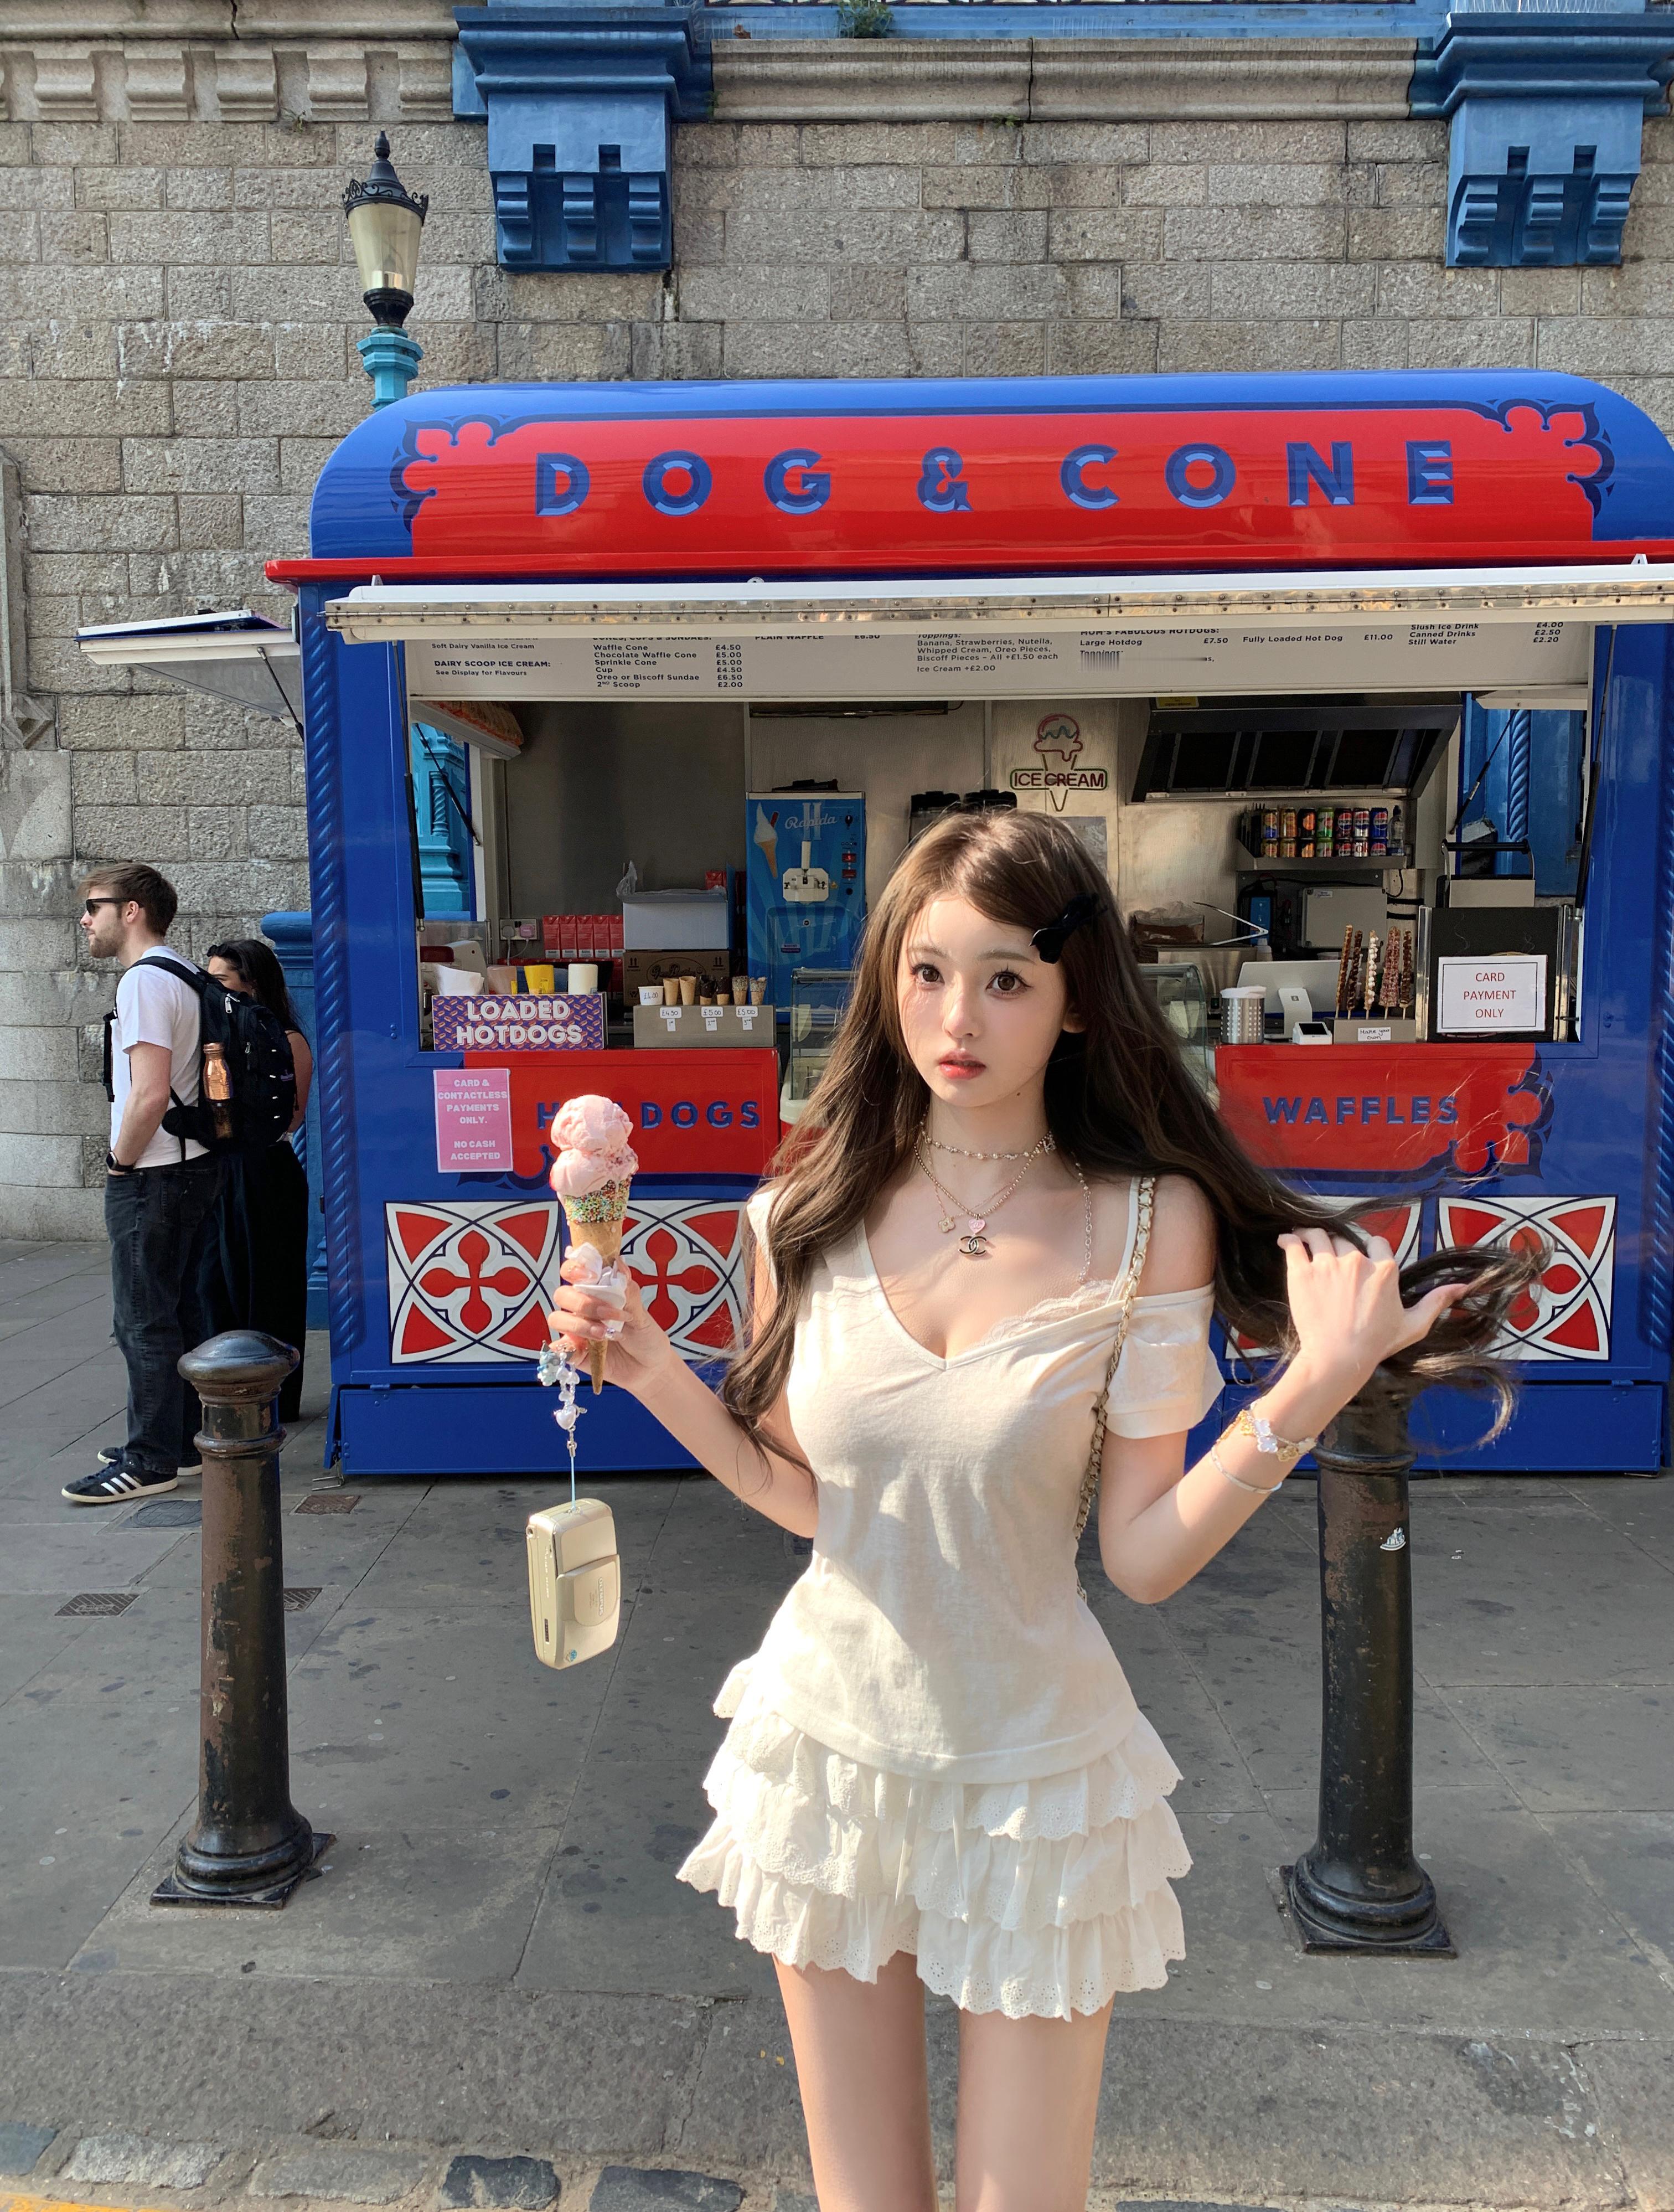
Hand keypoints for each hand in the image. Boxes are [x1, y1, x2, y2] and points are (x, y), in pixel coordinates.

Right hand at [547, 1254, 679, 1397]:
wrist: (650, 1368)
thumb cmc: (645, 1336)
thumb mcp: (642, 1314)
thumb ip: (627, 1292)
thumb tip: (619, 1264)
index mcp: (596, 1292)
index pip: (574, 1272)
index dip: (575, 1269)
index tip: (591, 1274)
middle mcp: (581, 1308)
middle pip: (562, 1295)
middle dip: (584, 1302)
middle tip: (609, 1313)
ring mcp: (576, 1330)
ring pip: (557, 1319)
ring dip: (580, 1325)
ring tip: (605, 1334)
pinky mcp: (574, 1352)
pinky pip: (557, 1349)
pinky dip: (565, 1348)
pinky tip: (583, 1350)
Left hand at [1278, 1228, 1468, 1400]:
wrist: (1338, 1358)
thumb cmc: (1376, 1344)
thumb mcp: (1413, 1325)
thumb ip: (1435, 1302)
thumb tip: (1461, 1287)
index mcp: (1384, 1269)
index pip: (1376, 1242)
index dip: (1368, 1247)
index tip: (1360, 1256)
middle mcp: (1356, 1261)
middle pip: (1346, 1240)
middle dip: (1340, 1248)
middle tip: (1332, 1263)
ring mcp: (1327, 1264)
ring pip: (1319, 1236)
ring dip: (1312, 1235)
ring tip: (1305, 1238)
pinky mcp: (1301, 1272)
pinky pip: (1293, 1244)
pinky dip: (1289, 1239)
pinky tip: (1286, 1240)